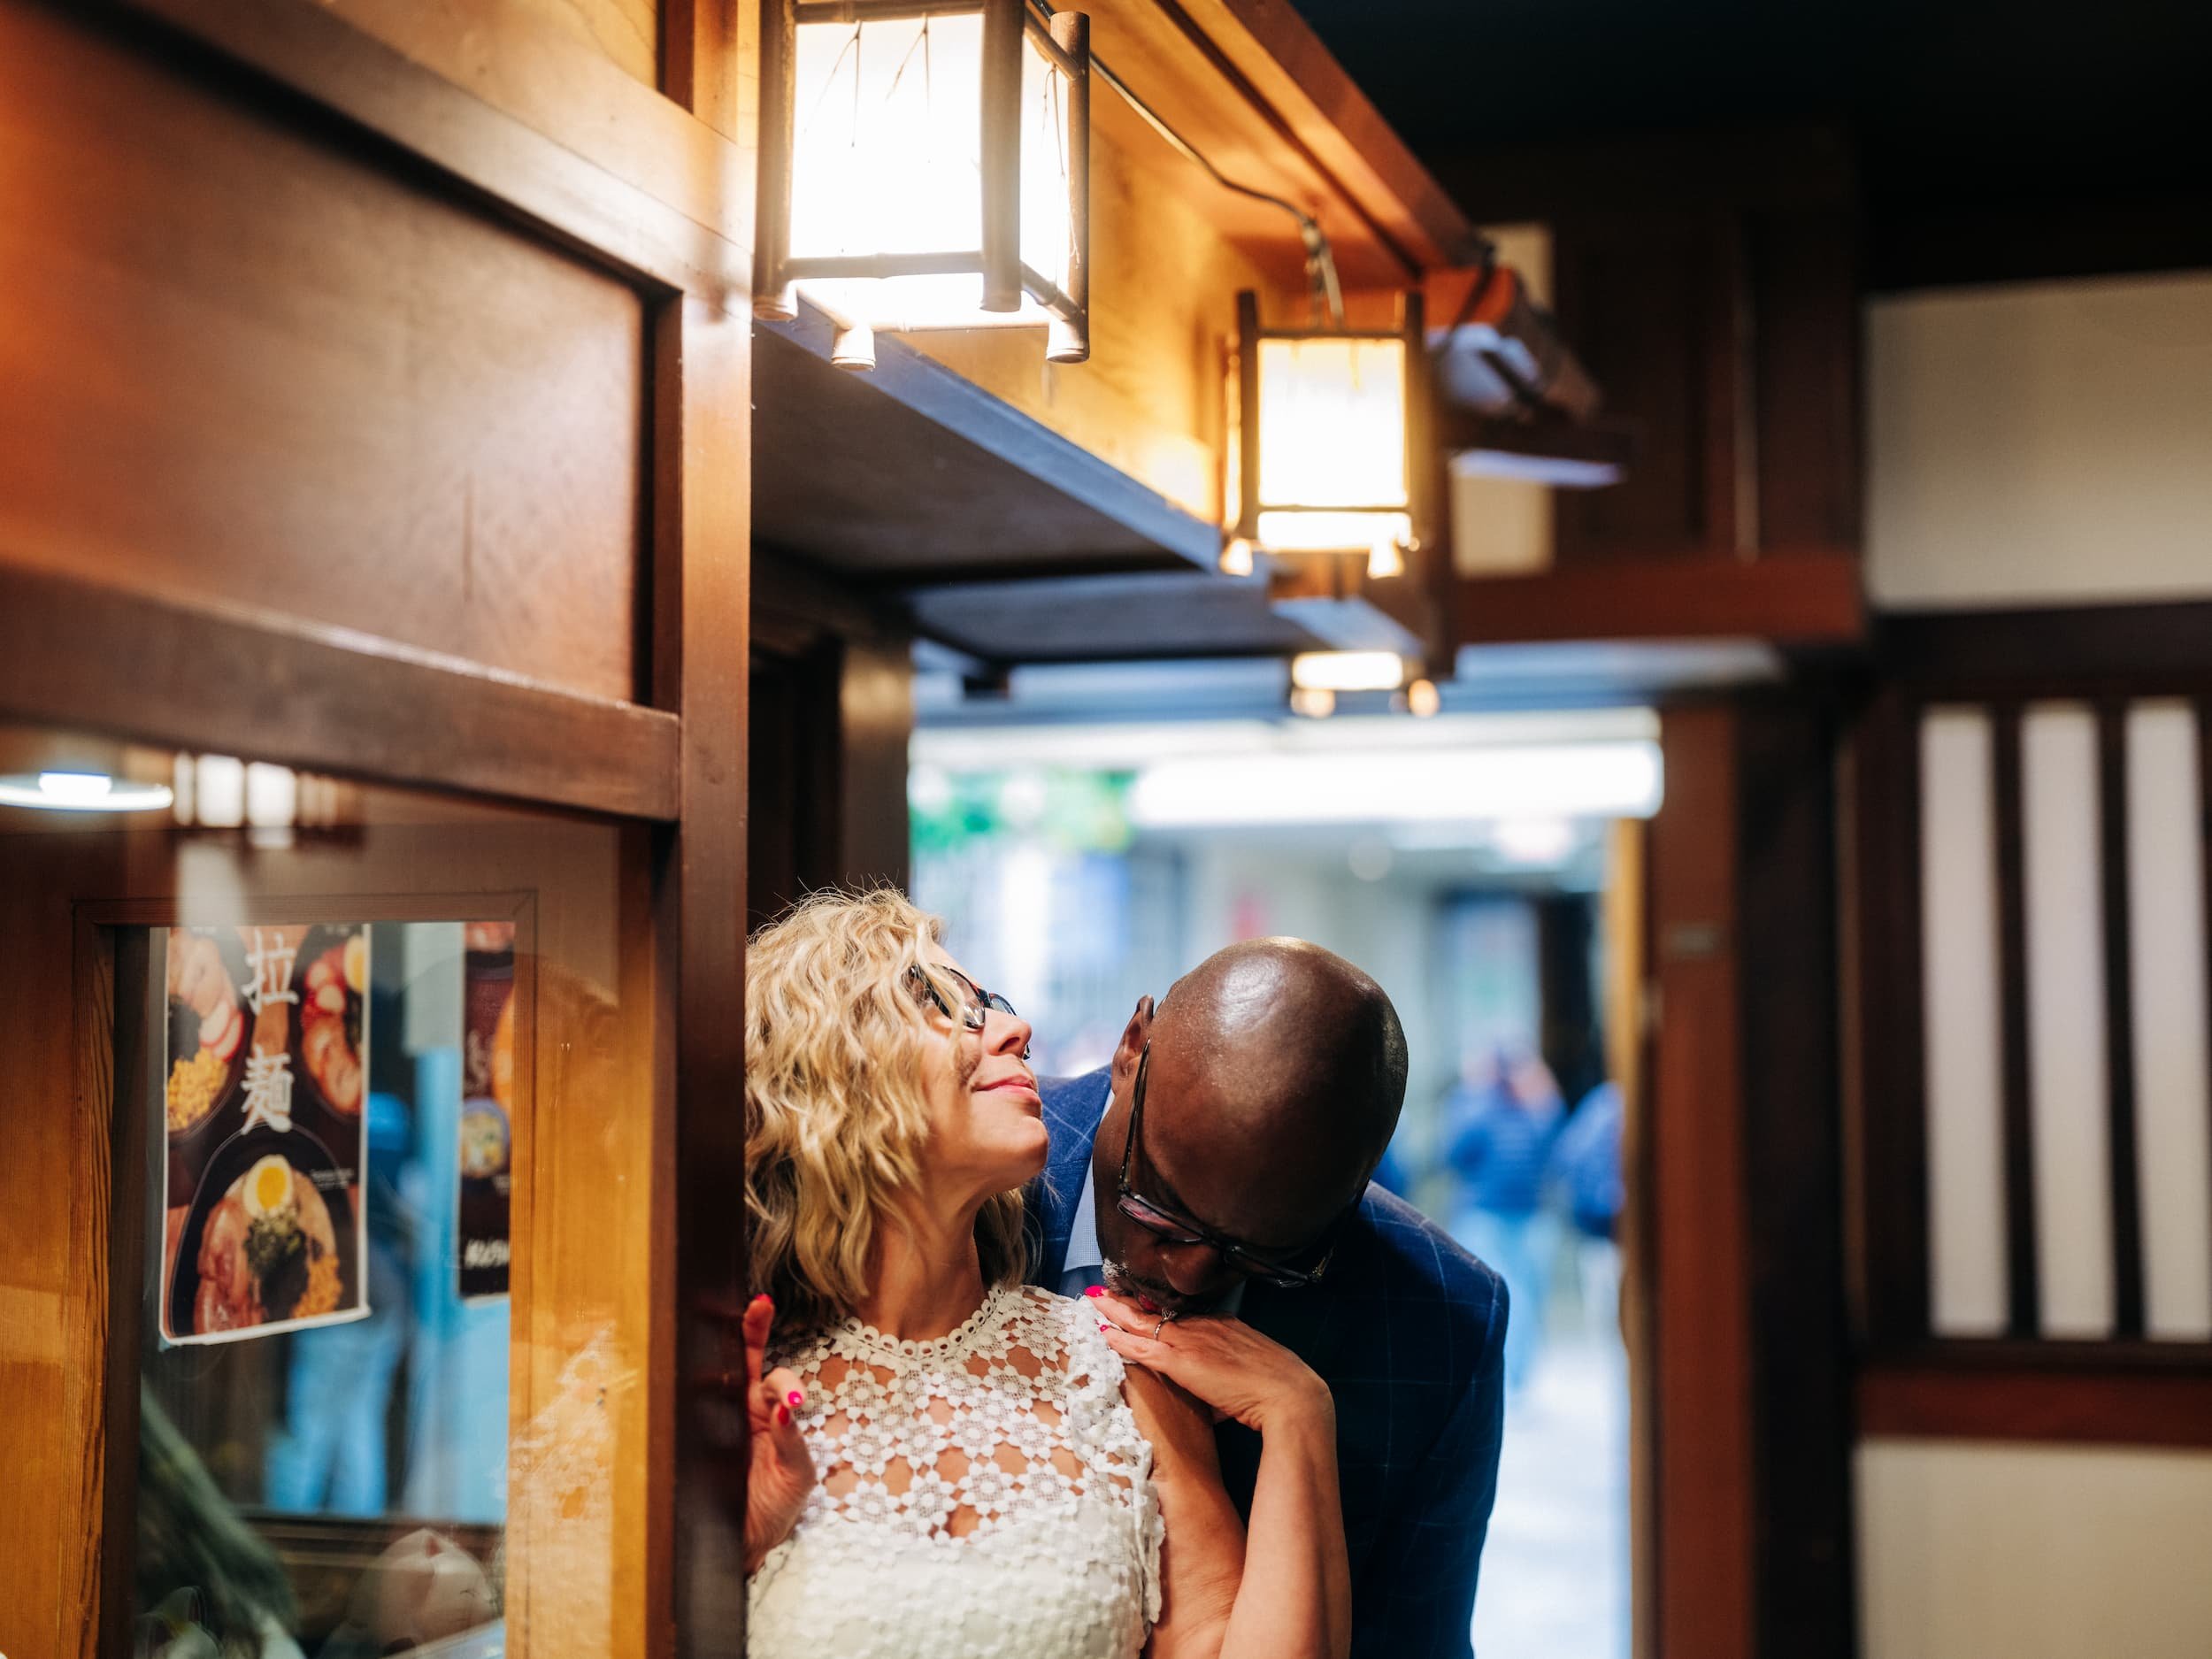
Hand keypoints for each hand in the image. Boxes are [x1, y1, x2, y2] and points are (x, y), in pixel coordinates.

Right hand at [702, 1292, 816, 1573]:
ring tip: (749, 1362)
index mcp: (771, 1414)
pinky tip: (711, 1392)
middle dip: (748, 1329)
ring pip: (719, 1381)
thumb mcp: (796, 1476)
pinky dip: (698, 1398)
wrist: (745, 1546)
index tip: (770, 1324)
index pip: (773, 1373)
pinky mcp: (696, 1442)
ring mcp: (718, 1424)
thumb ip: (791, 1441)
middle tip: (757, 1305)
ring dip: (729, 1361)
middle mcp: (744, 1411)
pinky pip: (695, 1414)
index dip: (772, 1352)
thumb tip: (786, 1406)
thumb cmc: (775, 1507)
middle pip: (743, 1362)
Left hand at [1091, 1290, 1333, 1436]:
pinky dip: (1122, 1342)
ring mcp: (1193, 1342)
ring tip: (1096, 1300)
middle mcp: (1206, 1327)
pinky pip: (1143, 1348)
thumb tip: (1224, 1401)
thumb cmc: (1280, 1391)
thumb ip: (1232, 1380)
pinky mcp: (1183, 1362)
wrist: (1290, 1395)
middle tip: (1108, 1290)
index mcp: (1225, 1326)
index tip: (1144, 1305)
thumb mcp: (1254, 1375)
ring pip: (1145, 1322)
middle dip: (1132, 1301)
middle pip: (1160, 1310)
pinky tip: (1105, 1334)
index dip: (1161, 1311)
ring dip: (1118, 1312)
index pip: (1184, 1315)